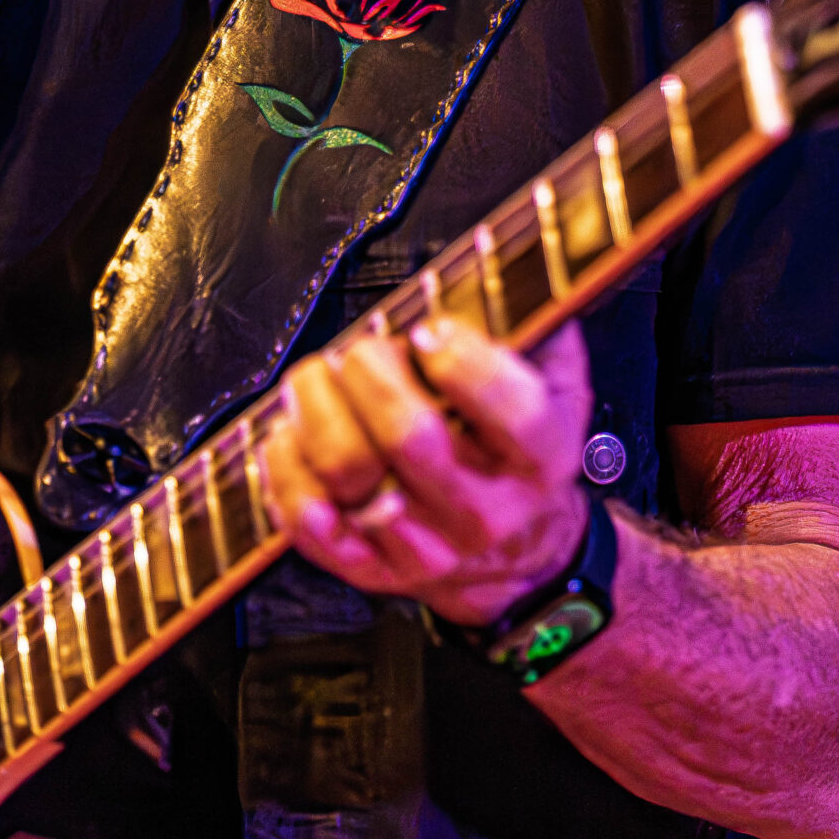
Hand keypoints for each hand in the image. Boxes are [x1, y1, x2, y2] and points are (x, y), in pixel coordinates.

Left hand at [262, 318, 593, 626]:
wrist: (514, 551)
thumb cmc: (516, 444)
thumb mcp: (552, 381)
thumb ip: (534, 325)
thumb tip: (503, 267)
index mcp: (541, 456)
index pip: (517, 414)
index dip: (467, 363)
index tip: (430, 332)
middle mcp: (486, 510)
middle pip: (413, 438)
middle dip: (371, 371)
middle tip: (361, 351)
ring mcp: (428, 547)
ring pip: (349, 474)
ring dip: (315, 410)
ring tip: (316, 380)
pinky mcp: (374, 571)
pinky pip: (311, 526)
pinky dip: (286, 474)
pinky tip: (288, 438)